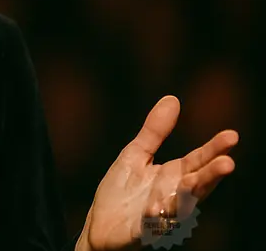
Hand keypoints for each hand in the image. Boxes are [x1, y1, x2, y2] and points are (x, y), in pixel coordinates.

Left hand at [75, 95, 237, 250]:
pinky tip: (153, 209)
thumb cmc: (122, 192)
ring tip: (194, 183)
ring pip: (179, 207)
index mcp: (174, 177)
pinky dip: (154, 218)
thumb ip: (154, 132)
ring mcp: (160, 216)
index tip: (232, 136)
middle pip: (196, 184)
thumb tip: (173, 99)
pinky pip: (151, 226)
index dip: (214, 150)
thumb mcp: (135, 155)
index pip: (198, 161)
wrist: (99, 226)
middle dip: (211, 175)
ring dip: (187, 197)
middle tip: (228, 163)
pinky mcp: (143, 232)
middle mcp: (173, 197)